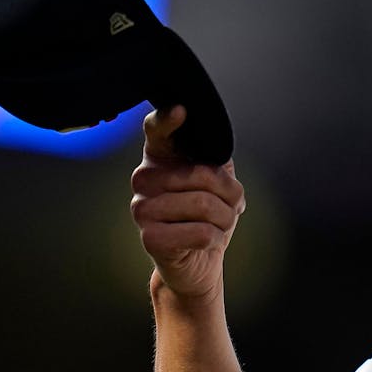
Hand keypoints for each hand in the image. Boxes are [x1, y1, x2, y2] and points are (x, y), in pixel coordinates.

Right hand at [131, 106, 245, 301]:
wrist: (199, 261)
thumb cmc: (207, 217)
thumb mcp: (218, 183)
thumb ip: (216, 161)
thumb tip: (215, 155)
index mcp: (160, 157)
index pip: (158, 130)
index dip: (168, 120)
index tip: (180, 110)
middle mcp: (144, 178)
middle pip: (202, 175)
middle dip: (229, 196)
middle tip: (227, 208)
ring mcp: (142, 208)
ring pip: (204, 205)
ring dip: (224, 219)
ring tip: (218, 226)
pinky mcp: (150, 238)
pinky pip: (201, 232)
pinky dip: (215, 239)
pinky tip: (205, 241)